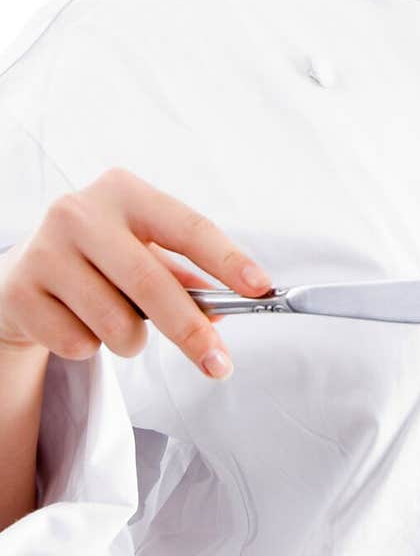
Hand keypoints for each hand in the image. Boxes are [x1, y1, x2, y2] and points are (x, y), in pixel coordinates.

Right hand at [0, 168, 273, 378]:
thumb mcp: (140, 252)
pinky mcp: (21, 289)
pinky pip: (79, 343)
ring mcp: (46, 248)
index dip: (227, 259)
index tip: (260, 288)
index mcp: (124, 191)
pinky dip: (88, 347)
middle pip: (153, 282)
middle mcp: (81, 212)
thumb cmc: (98, 261)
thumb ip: (182, 276)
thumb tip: (222, 311)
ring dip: (131, 341)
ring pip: (116, 323)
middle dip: (191, 330)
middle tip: (219, 364)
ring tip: (116, 324)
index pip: (188, 226)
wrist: (22, 275)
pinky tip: (74, 322)